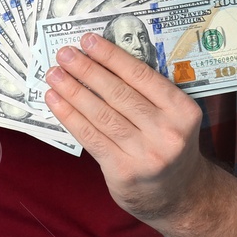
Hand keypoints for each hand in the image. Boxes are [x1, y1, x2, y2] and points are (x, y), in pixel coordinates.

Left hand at [42, 32, 211, 224]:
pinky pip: (90, 137)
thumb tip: (100, 60)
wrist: (180, 195)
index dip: (111, 57)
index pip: (142, 76)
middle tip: (64, 53)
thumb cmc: (168, 145)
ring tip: (54, 74)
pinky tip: (55, 100)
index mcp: (183, 111)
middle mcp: (167, 133)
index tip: (88, 41)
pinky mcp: (123, 171)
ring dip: (73, 91)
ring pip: (101, 114)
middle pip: (118, 94)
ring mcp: (146, 154)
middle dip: (87, 70)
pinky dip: (69, 116)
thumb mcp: (173, 117)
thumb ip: (147, 94)